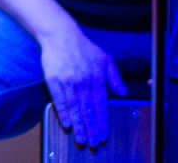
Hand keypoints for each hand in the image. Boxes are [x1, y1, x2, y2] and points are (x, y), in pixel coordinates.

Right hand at [39, 22, 126, 148]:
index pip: (101, 106)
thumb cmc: (83, 47)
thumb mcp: (105, 59)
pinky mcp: (53, 80)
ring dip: (79, 125)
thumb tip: (123, 93)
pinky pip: (59, 100)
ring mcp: (68, 82)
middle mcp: (83, 82)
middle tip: (93, 143)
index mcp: (97, 79)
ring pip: (75, 108)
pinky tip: (67, 123)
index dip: (102, 122)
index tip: (103, 135)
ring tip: (81, 138)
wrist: (60, 35)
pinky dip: (63, 113)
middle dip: (91, 128)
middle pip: (88, 111)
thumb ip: (115, 78)